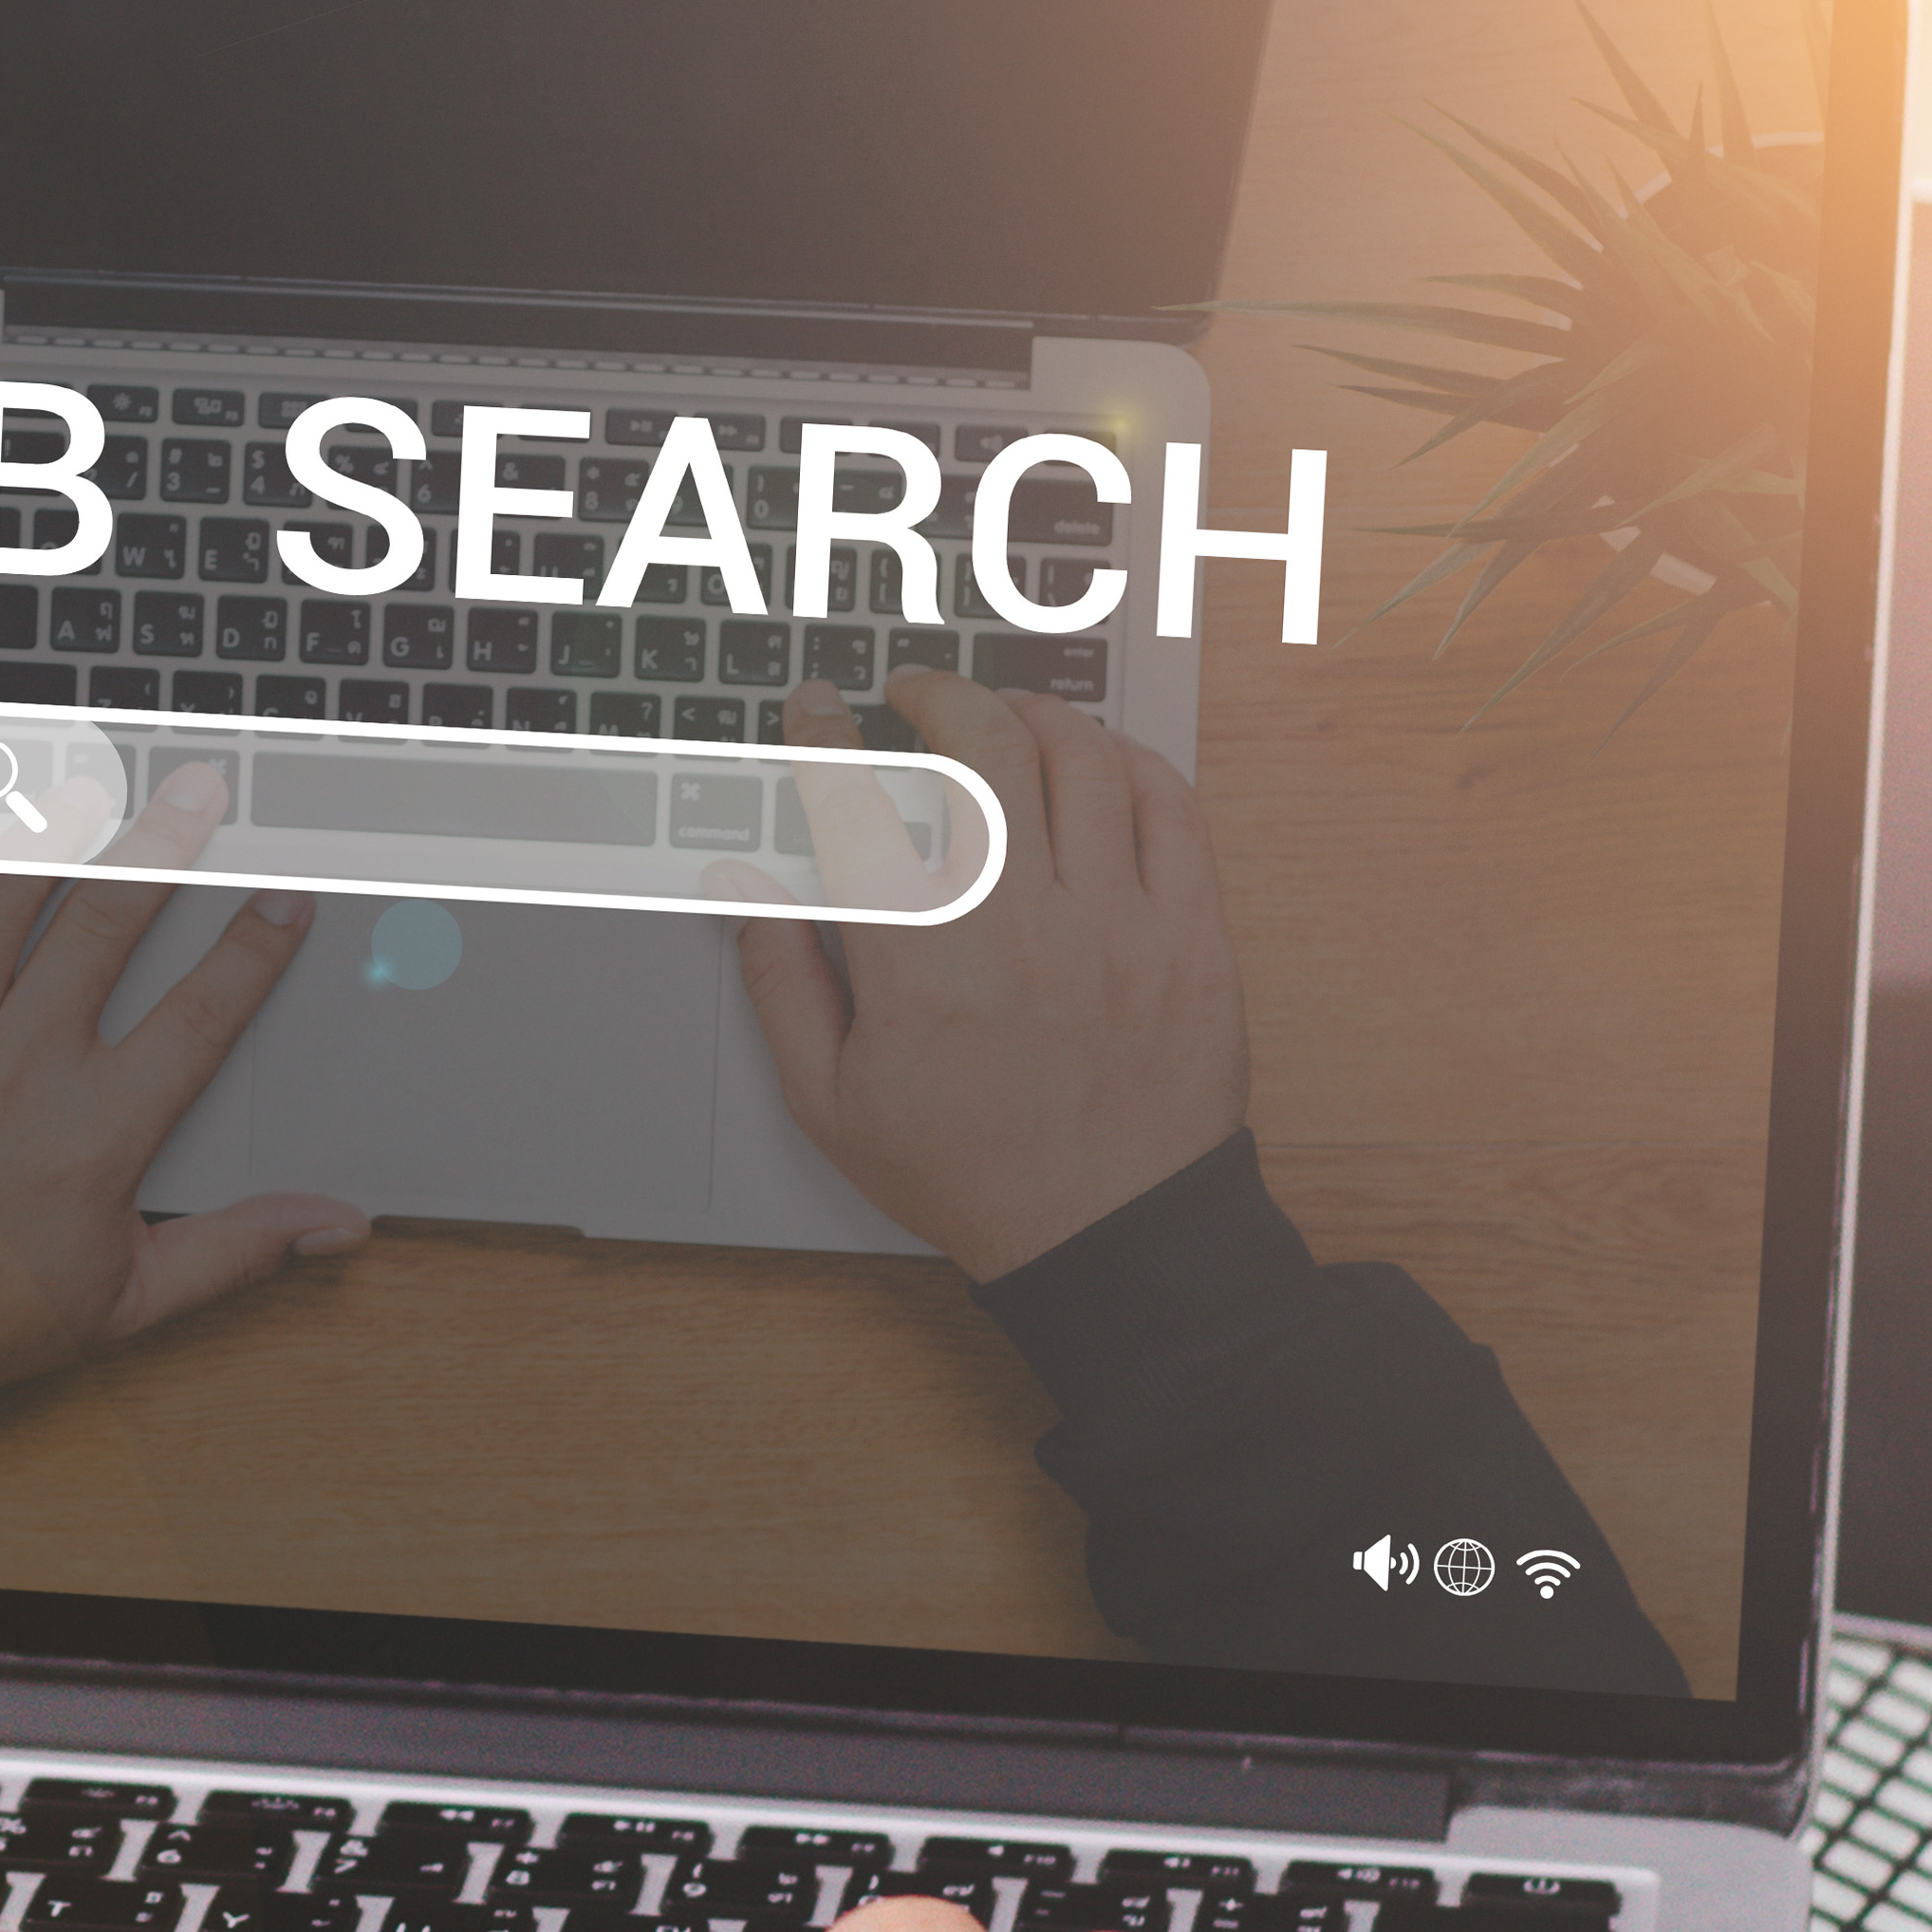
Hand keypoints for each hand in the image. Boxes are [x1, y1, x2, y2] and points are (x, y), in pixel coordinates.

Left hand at [0, 764, 362, 1388]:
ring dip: (52, 826)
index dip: (251, 952)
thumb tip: (333, 1225)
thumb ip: (234, 1252)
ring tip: (90, 778)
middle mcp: (16, 1067)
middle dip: (163, 842)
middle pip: (107, 923)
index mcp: (93, 1133)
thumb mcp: (118, 1306)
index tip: (284, 899)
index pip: (197, 1017)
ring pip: (1, 897)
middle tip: (198, 787)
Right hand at [721, 671, 1244, 1277]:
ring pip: (1082, 759)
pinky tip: (1097, 762)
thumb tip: (741, 888)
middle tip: (917, 695)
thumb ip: (780, 982)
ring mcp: (1116, 926)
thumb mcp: (831, 1099)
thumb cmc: (970, 1172)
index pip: (855, 803)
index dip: (825, 734)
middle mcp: (1018, 927)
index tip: (818, 708)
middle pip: (982, 747)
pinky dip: (1129, 762)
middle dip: (937, 694)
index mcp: (917, 964)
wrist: (1108, 1236)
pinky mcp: (1190, 937)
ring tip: (1006, 718)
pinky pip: (1169, 808)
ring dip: (1035, 715)